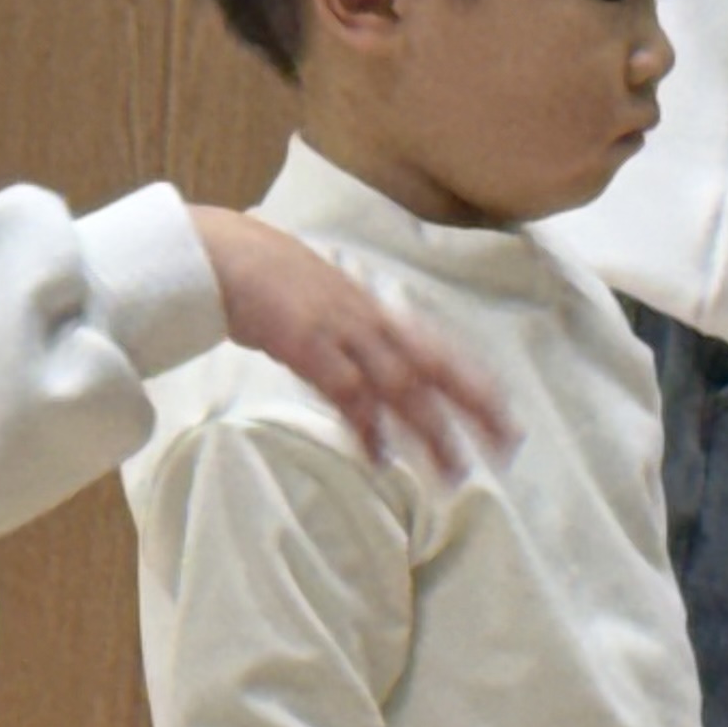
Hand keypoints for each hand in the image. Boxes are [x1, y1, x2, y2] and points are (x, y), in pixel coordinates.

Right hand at [194, 210, 516, 478]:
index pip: (441, 350)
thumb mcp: (323, 298)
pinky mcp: (307, 345)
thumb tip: (367, 356)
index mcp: (375, 309)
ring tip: (452, 472)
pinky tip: (378, 458)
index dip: (477, 384)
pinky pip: (347, 392)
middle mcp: (369, 320)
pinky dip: (367, 427)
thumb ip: (350, 326)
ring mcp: (341, 332)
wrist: (221, 254)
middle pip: (437, 368)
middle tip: (506, 448)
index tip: (506, 419)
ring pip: (402, 387)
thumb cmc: (263, 275)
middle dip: (475, 408)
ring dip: (430, 431)